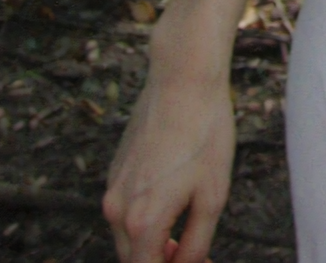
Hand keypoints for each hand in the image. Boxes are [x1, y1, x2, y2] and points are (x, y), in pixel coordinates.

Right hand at [103, 56, 233, 262]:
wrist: (183, 80)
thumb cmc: (204, 134)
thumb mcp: (213, 197)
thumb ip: (195, 245)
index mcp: (141, 222)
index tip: (201, 261)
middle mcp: (117, 211)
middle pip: (135, 259)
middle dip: (164, 261)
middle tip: (199, 252)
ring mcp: (112, 188)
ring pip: (129, 237)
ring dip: (155, 242)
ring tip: (189, 226)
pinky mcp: (115, 171)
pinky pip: (127, 210)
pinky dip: (146, 218)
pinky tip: (175, 197)